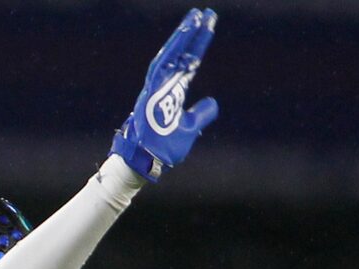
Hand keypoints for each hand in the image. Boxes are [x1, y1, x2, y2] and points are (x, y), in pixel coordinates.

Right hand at [112, 8, 218, 180]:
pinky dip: (174, 47)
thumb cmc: (163, 150)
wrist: (146, 163)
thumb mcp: (190, 129)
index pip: (187, 64)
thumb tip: (212, 103)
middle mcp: (162, 87)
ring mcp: (154, 89)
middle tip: (204, 13)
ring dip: (183, 35)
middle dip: (192, 34)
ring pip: (170, 56)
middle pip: (179, 55)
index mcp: (171, 93)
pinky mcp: (149, 93)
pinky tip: (185, 31)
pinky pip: (162, 65)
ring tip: (196, 17)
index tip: (207, 26)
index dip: (197, 45)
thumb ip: (201, 114)